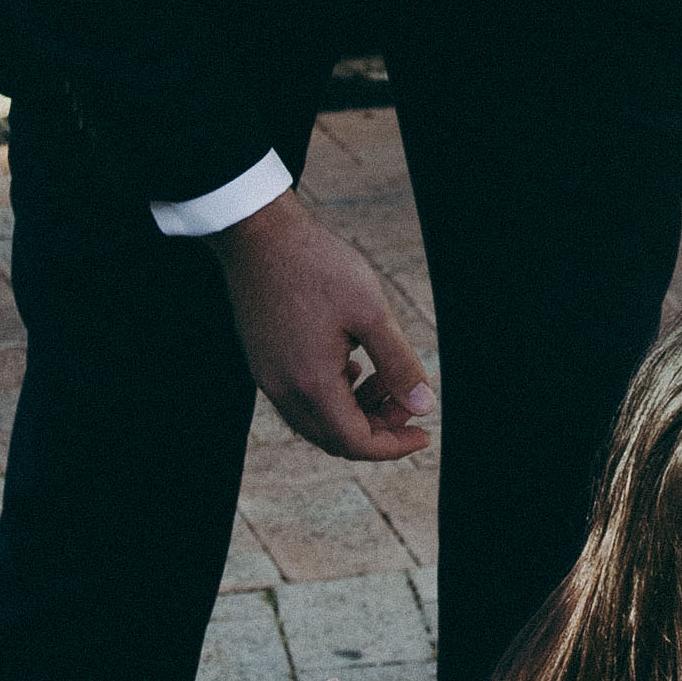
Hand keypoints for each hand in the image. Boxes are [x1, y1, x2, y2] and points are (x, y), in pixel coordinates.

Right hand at [216, 190, 430, 461]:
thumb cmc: (316, 265)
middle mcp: (282, 389)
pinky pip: (301, 399)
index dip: (394, 446)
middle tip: (408, 401)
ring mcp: (268, 376)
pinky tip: (353, 366)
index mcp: (310, 383)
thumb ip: (399, 364)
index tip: (423, 433)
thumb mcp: (371, 311)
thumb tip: (423, 405)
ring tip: (385, 380)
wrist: (259, 234)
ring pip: (318, 421)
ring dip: (356, 413)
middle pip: (335, 438)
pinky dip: (333, 397)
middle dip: (378, 429)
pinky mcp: (263, 361)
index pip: (355, 442)